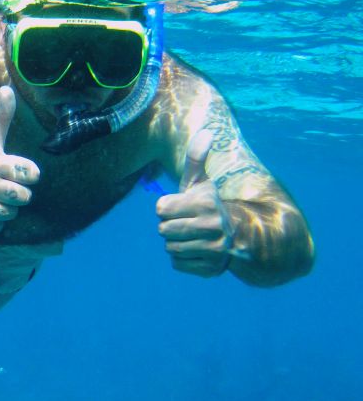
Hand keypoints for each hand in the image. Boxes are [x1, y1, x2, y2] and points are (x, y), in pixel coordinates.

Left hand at [156, 130, 234, 276]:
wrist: (240, 235)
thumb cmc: (208, 206)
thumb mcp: (201, 182)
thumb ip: (196, 158)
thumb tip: (206, 131)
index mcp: (206, 203)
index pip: (161, 208)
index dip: (165, 208)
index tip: (180, 207)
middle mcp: (213, 226)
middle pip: (163, 230)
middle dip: (169, 227)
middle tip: (185, 224)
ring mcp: (214, 250)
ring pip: (170, 248)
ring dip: (175, 243)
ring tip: (191, 237)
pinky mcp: (212, 269)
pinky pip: (178, 264)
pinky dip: (182, 259)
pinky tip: (196, 250)